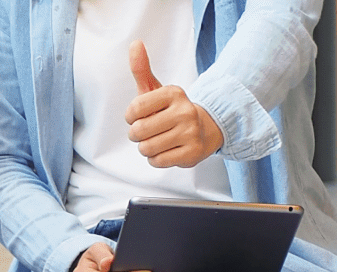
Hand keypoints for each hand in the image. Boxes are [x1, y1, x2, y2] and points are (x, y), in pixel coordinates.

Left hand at [124, 41, 223, 167]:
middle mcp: (185, 111)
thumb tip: (135, 44)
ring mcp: (191, 133)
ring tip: (160, 139)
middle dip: (137, 135)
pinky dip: (157, 159)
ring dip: (147, 147)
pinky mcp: (193, 153)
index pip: (133, 110)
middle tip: (150, 130)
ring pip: (146, 149)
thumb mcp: (156, 89)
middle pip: (138, 132)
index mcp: (173, 93)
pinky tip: (168, 149)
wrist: (205, 128)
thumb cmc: (171, 110)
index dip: (131, 117)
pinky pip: (157, 161)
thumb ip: (141, 69)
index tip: (140, 115)